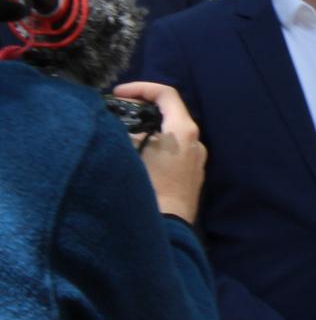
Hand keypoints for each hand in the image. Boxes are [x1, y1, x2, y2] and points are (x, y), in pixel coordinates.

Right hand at [115, 81, 205, 222]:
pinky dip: (153, 148)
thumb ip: (125, 134)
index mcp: (184, 131)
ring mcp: (196, 161)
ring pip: (170, 135)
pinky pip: (172, 153)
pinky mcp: (191, 177)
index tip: (118, 94)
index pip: (166, 94)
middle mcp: (196, 142)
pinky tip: (133, 160)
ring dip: (146, 131)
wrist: (168, 231)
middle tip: (115, 114)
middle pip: (169, 114)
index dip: (141, 88)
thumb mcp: (131, 154)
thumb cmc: (149, 189)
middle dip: (140, 110)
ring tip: (119, 137)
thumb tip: (117, 127)